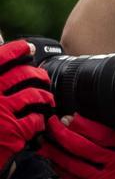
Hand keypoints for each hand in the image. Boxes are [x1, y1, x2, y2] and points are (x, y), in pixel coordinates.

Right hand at [0, 41, 52, 167]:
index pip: (0, 58)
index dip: (16, 49)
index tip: (29, 47)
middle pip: (23, 75)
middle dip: (37, 75)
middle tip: (41, 77)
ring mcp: (1, 113)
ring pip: (34, 95)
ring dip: (44, 96)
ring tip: (45, 99)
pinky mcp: (13, 131)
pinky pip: (36, 118)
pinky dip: (40, 119)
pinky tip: (37, 121)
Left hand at [41, 115, 114, 178]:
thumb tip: (90, 122)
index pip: (100, 133)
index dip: (80, 123)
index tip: (68, 117)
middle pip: (81, 147)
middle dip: (62, 133)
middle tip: (53, 125)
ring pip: (71, 164)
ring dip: (55, 152)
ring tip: (47, 142)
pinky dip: (61, 169)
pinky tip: (57, 162)